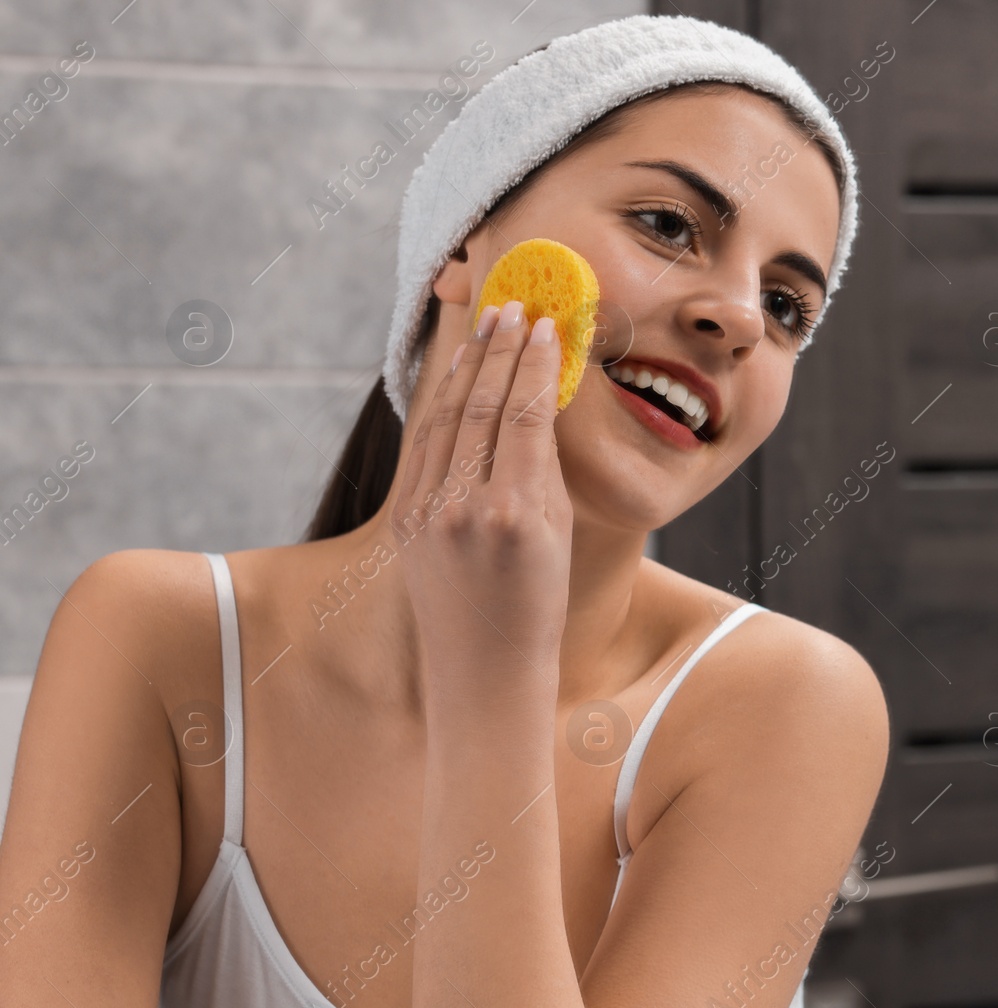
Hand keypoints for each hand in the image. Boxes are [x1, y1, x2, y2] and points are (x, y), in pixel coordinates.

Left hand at [388, 301, 573, 723]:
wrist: (483, 673)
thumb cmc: (537, 607)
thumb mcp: (560, 534)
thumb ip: (544, 468)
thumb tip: (536, 402)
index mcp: (516, 511)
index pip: (526, 412)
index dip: (535, 362)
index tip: (545, 326)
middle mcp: (464, 506)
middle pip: (483, 403)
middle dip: (499, 349)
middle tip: (514, 309)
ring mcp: (427, 512)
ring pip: (447, 417)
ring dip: (468, 367)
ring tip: (486, 328)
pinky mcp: (403, 520)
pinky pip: (424, 446)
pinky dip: (441, 404)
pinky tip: (456, 379)